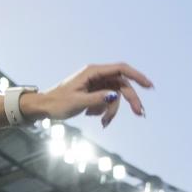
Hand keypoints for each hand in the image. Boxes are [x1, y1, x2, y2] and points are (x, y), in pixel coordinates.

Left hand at [29, 63, 153, 128]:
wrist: (43, 107)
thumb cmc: (57, 103)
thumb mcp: (77, 103)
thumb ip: (97, 99)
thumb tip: (114, 95)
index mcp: (92, 72)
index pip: (121, 69)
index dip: (137, 76)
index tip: (149, 86)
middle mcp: (96, 75)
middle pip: (121, 85)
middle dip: (130, 100)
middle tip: (140, 114)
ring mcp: (96, 84)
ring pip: (115, 96)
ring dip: (112, 110)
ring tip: (103, 122)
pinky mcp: (94, 92)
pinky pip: (107, 101)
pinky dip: (104, 111)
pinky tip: (93, 117)